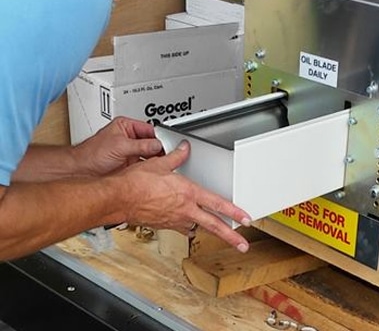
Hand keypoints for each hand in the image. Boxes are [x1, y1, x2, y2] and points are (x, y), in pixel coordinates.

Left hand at [73, 117, 161, 176]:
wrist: (80, 172)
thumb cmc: (91, 154)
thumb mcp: (120, 146)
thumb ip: (141, 145)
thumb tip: (157, 145)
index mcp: (126, 126)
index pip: (149, 128)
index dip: (159, 136)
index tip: (167, 144)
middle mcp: (129, 138)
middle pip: (151, 141)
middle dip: (158, 148)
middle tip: (167, 154)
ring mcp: (130, 152)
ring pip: (150, 154)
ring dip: (155, 159)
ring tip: (162, 163)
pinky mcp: (130, 165)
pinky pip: (145, 165)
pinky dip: (150, 168)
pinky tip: (154, 170)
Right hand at [118, 141, 251, 252]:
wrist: (117, 198)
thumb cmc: (136, 183)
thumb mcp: (160, 163)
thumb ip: (177, 156)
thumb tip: (184, 148)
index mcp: (187, 193)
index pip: (217, 204)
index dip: (234, 211)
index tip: (246, 218)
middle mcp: (183, 210)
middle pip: (213, 225)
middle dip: (230, 236)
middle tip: (242, 245)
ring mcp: (173, 220)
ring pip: (196, 227)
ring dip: (207, 230)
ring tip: (217, 233)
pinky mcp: (162, 225)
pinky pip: (180, 228)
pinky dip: (186, 227)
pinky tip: (187, 225)